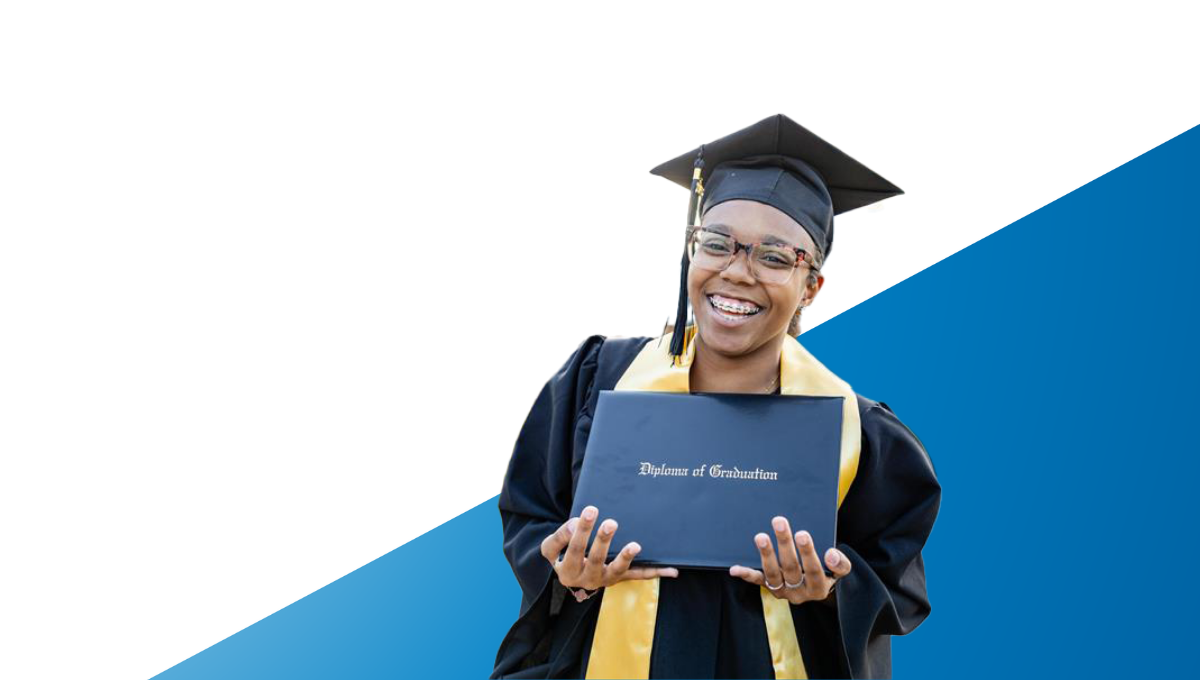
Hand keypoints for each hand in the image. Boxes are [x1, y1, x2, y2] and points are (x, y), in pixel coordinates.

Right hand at [540, 505, 678, 595]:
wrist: (570, 575)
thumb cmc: (561, 555)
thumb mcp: (551, 549)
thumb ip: (560, 537)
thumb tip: (575, 525)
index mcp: (568, 571)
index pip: (574, 550)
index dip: (582, 531)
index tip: (590, 510)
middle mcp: (588, 579)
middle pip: (596, 559)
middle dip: (603, 540)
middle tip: (611, 522)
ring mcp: (606, 580)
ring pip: (618, 571)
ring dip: (627, 558)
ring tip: (635, 545)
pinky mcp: (619, 578)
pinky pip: (637, 576)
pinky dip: (655, 573)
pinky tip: (672, 571)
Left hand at [728, 516, 850, 604]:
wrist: (817, 588)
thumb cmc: (828, 572)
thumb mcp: (840, 571)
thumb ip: (840, 564)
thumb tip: (831, 554)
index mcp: (819, 587)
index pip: (814, 570)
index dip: (808, 553)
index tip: (802, 533)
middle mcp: (800, 593)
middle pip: (791, 568)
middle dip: (785, 544)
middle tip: (780, 522)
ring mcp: (783, 591)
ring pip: (773, 574)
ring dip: (766, 555)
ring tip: (761, 536)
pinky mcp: (770, 587)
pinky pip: (758, 581)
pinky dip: (747, 574)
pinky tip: (735, 568)